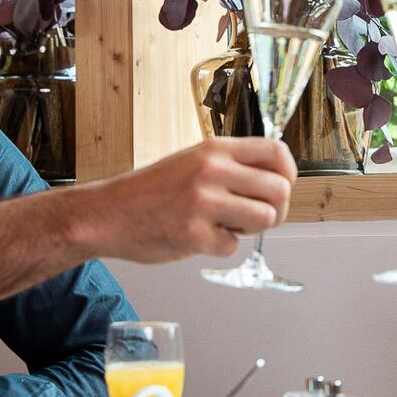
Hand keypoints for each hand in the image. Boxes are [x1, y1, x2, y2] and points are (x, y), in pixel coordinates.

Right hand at [69, 137, 296, 263]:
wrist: (107, 214)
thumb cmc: (152, 191)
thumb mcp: (193, 162)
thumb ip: (231, 168)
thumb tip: (277, 183)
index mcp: (215, 149)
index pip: (276, 152)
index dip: (288, 174)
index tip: (281, 188)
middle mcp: (212, 170)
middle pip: (279, 190)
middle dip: (275, 210)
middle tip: (253, 217)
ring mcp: (203, 202)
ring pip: (264, 219)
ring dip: (250, 230)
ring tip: (225, 226)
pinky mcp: (193, 234)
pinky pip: (232, 246)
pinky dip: (219, 247)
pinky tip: (197, 237)